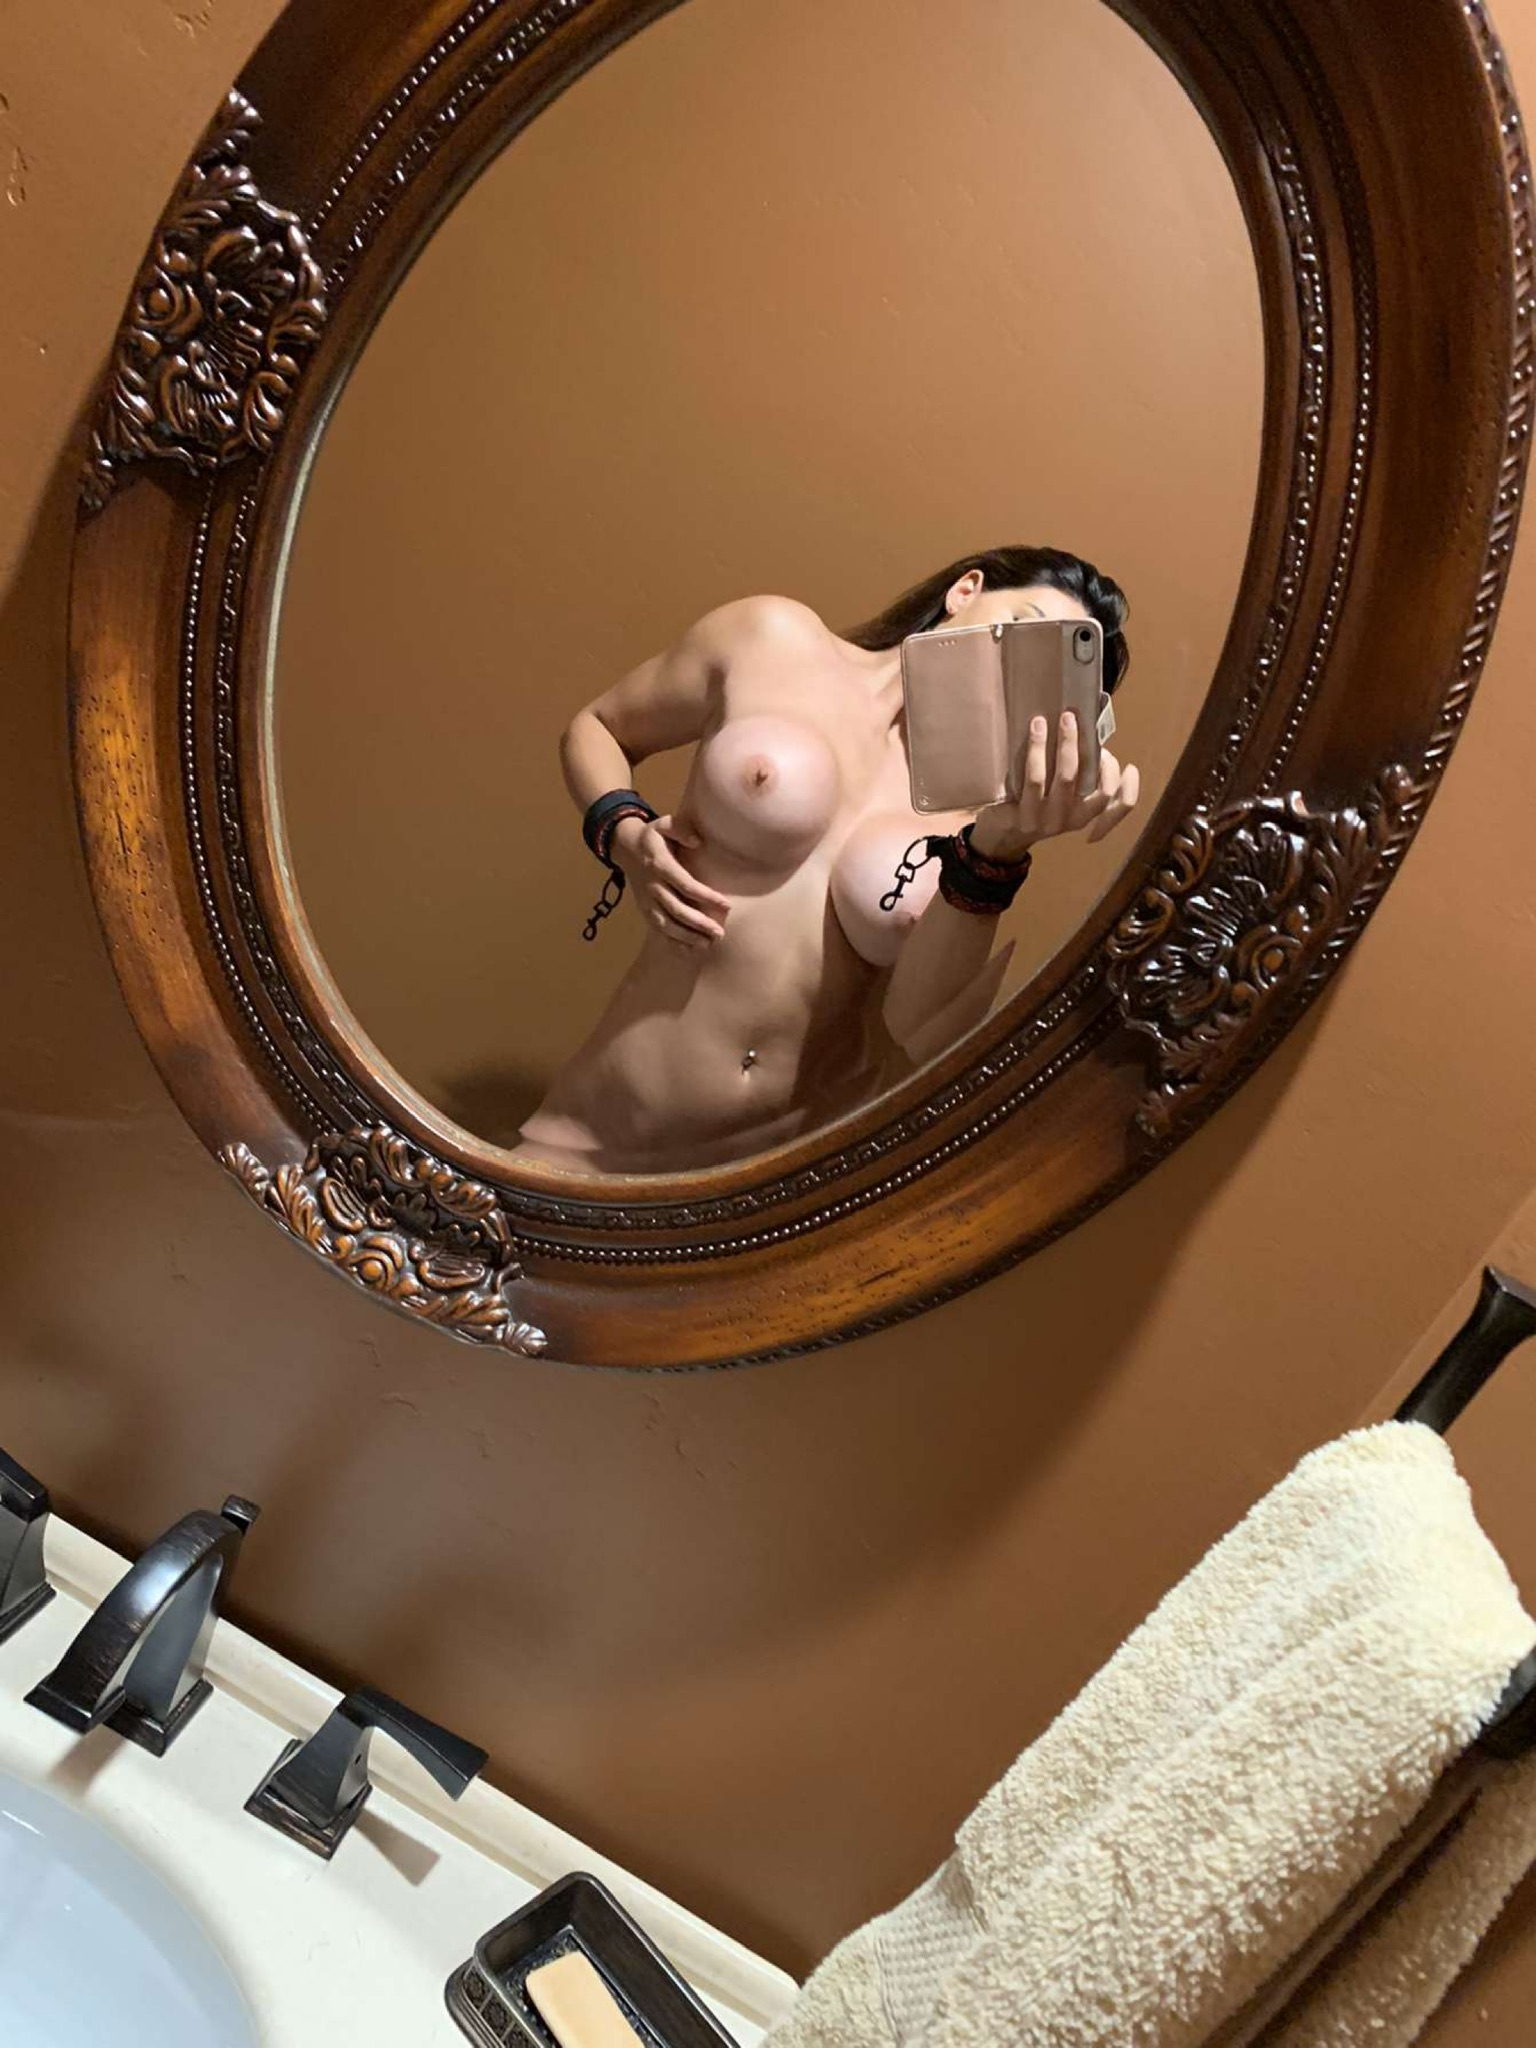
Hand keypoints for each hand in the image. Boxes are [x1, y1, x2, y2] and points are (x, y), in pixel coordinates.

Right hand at [610, 814, 730, 948]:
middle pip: (676, 909)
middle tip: (719, 932)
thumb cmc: (652, 837)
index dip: (706, 896)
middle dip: (698, 923)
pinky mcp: (644, 909)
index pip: (685, 884)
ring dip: (687, 936)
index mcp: (659, 865)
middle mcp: (652, 885)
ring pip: (666, 923)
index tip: (726, 904)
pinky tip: (689, 950)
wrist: (625, 848)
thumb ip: (680, 829)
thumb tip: (697, 841)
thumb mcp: (663, 824)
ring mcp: (647, 900)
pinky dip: (672, 942)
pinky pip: (658, 929)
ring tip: (707, 944)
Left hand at [970, 712, 1140, 860]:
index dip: (1131, 787)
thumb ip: (1080, 771)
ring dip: (1067, 743)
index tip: (1129, 766)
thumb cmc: (1034, 800)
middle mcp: (1074, 820)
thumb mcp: (1062, 791)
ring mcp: (1050, 822)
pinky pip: (1035, 779)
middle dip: (1092, 750)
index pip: (1121, 805)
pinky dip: (1038, 750)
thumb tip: (1090, 729)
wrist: (998, 833)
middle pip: (1100, 787)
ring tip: (1061, 718)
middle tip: (1074, 717)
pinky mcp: (1026, 818)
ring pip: (1067, 778)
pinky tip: (1036, 728)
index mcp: (1087, 813)